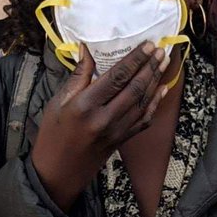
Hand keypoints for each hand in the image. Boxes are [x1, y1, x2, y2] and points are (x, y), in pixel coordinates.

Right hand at [30, 41, 173, 209]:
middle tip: (161, 50)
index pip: (117, 77)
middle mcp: (104, 118)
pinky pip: (144, 120)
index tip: (148, 45)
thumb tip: (86, 48)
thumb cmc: (53, 134)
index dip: (135, 59)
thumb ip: (78, 76)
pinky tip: (161, 89)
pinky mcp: (122, 140)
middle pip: (134, 88)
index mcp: (85, 106)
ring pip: (142, 102)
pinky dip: (154, 103)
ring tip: (164, 63)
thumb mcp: (58, 102)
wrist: (57, 172)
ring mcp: (116, 131)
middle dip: (150, 67)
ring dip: (155, 81)